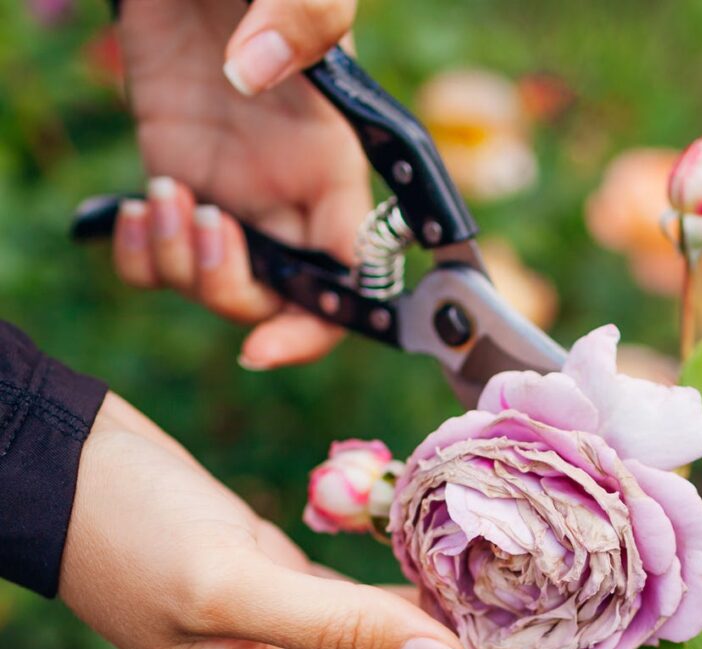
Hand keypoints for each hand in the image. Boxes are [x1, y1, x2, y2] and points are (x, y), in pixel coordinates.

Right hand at [59, 393, 531, 648]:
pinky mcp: (296, 587)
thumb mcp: (227, 585)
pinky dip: (428, 596)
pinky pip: (380, 606)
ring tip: (545, 620)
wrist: (69, 470)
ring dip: (471, 644)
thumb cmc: (128, 532)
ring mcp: (297, 634)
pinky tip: (473, 573)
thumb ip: (336, 629)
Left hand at [112, 0, 370, 368]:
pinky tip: (134, 209)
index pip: (350, 281)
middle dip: (231, 291)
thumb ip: (302, 19)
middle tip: (206, 223)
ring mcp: (229, 197)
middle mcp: (285, 199)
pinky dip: (139, 257)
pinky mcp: (176, 183)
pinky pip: (158, 260)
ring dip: (177, 265)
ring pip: (212, 289)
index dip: (318, 328)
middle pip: (273, 303)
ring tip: (162, 193)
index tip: (266, 345)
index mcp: (332, 171)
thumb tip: (253, 72)